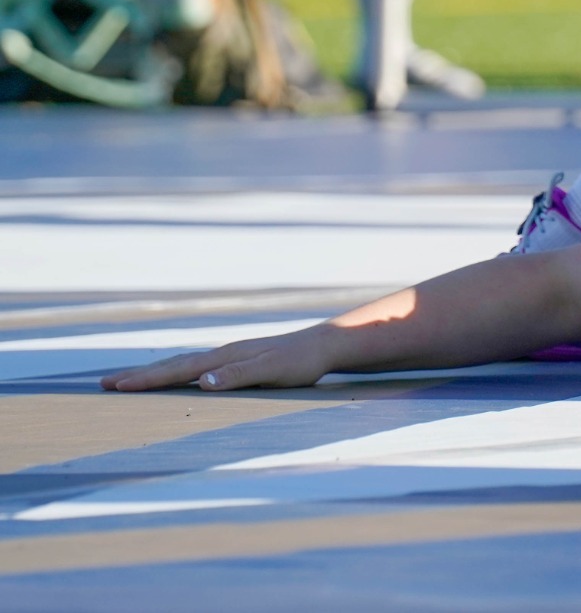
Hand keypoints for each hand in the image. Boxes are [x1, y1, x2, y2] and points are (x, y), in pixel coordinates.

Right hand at [100, 328, 333, 392]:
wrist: (323, 345)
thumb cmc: (300, 362)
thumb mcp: (272, 371)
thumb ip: (239, 376)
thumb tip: (202, 382)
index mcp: (225, 358)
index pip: (177, 370)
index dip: (146, 380)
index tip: (116, 385)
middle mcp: (222, 354)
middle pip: (172, 365)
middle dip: (139, 376)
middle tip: (105, 383)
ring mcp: (228, 356)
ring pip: (182, 365)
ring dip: (154, 373)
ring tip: (127, 380)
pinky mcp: (236, 361)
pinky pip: (196, 368)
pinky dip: (175, 372)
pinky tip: (172, 378)